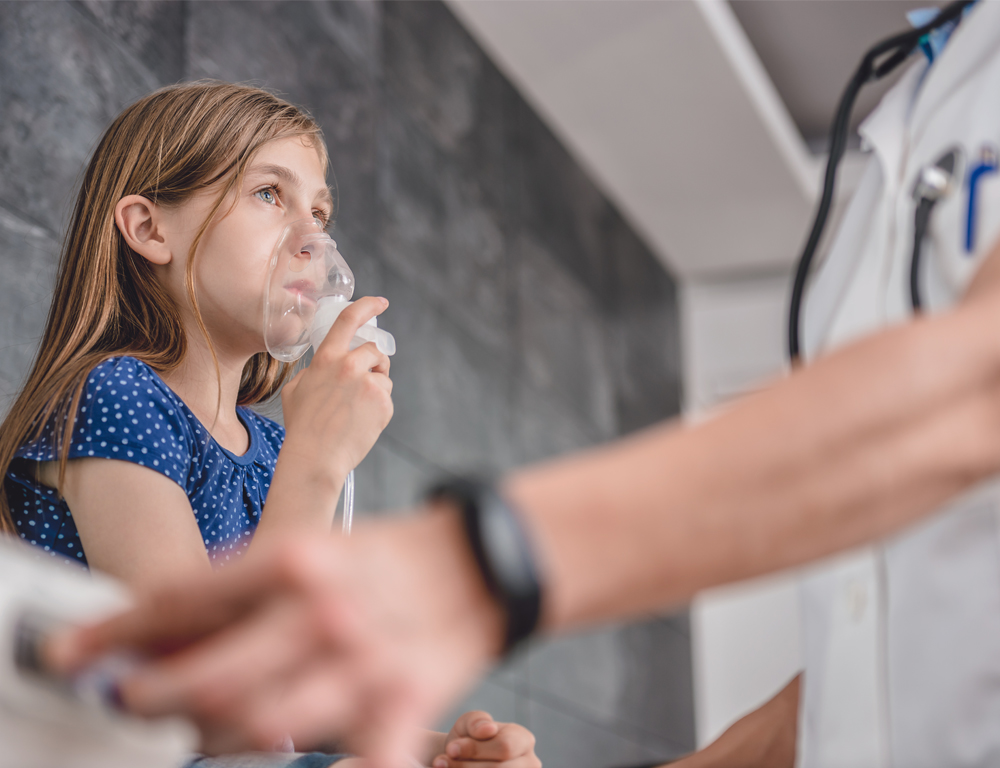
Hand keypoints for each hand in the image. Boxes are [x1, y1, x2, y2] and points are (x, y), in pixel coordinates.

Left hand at [46, 510, 505, 766]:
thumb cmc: (393, 553)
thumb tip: (170, 621)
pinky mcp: (404, 701)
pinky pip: (365, 759)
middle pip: (209, 676)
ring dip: (219, 737)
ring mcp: (362, 662)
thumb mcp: (314, 547)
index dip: (118, 629)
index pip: (182, 599)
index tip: (78, 651)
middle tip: (134, 701)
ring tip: (203, 730)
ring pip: (261, 726)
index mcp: (295, 561)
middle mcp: (322, 611)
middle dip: (154, 697)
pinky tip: (303, 762)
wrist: (483, 559)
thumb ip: (245, 584)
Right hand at [279, 295, 393, 482]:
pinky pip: (387, 398)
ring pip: (383, 377)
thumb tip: (324, 368)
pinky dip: (379, 409)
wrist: (316, 457)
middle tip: (364, 384)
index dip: (367, 306)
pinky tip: (362, 422)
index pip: (348, 320)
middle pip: (374, 351)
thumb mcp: (295, 390)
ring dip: (376, 388)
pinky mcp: (383, 403)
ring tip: (356, 410)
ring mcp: (368, 384)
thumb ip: (313, 372)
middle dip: (375, 363)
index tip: (380, 303)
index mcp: (327, 359)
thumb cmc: (303, 427)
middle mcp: (349, 366)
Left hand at [434, 711, 539, 767]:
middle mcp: (530, 764)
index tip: (450, 748)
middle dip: (466, 767)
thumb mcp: (468, 724)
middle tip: (440, 762)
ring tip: (442, 767)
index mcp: (524, 740)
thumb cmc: (468, 740)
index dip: (475, 750)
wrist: (462, 759)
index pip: (505, 747)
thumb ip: (476, 721)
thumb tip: (488, 730)